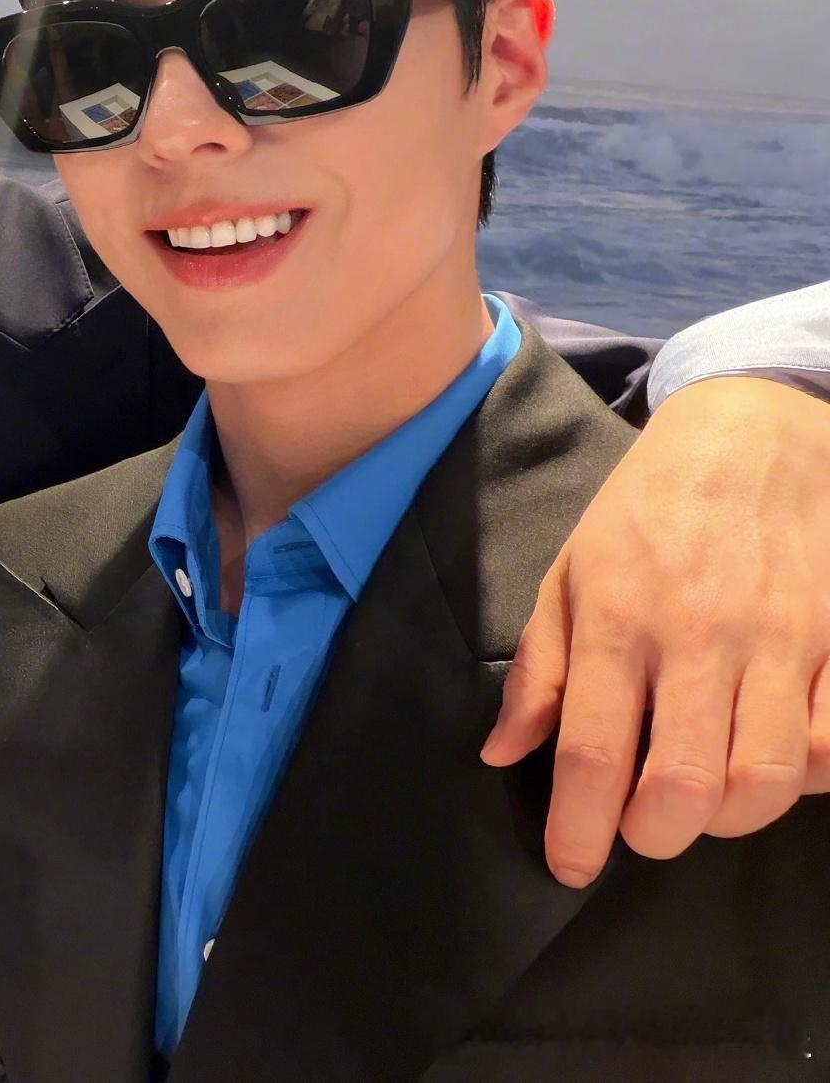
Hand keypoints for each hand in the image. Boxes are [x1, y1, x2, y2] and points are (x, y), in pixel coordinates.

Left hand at [484, 376, 829, 885]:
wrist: (752, 434)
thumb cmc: (647, 510)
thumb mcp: (568, 573)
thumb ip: (540, 670)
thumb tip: (502, 753)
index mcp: (618, 618)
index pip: (594, 750)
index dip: (579, 828)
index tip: (570, 867)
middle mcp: (700, 634)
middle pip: (687, 782)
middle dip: (657, 834)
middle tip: (641, 832)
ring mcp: (782, 638)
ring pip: (767, 778)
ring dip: (730, 817)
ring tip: (701, 803)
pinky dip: (804, 777)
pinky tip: (770, 764)